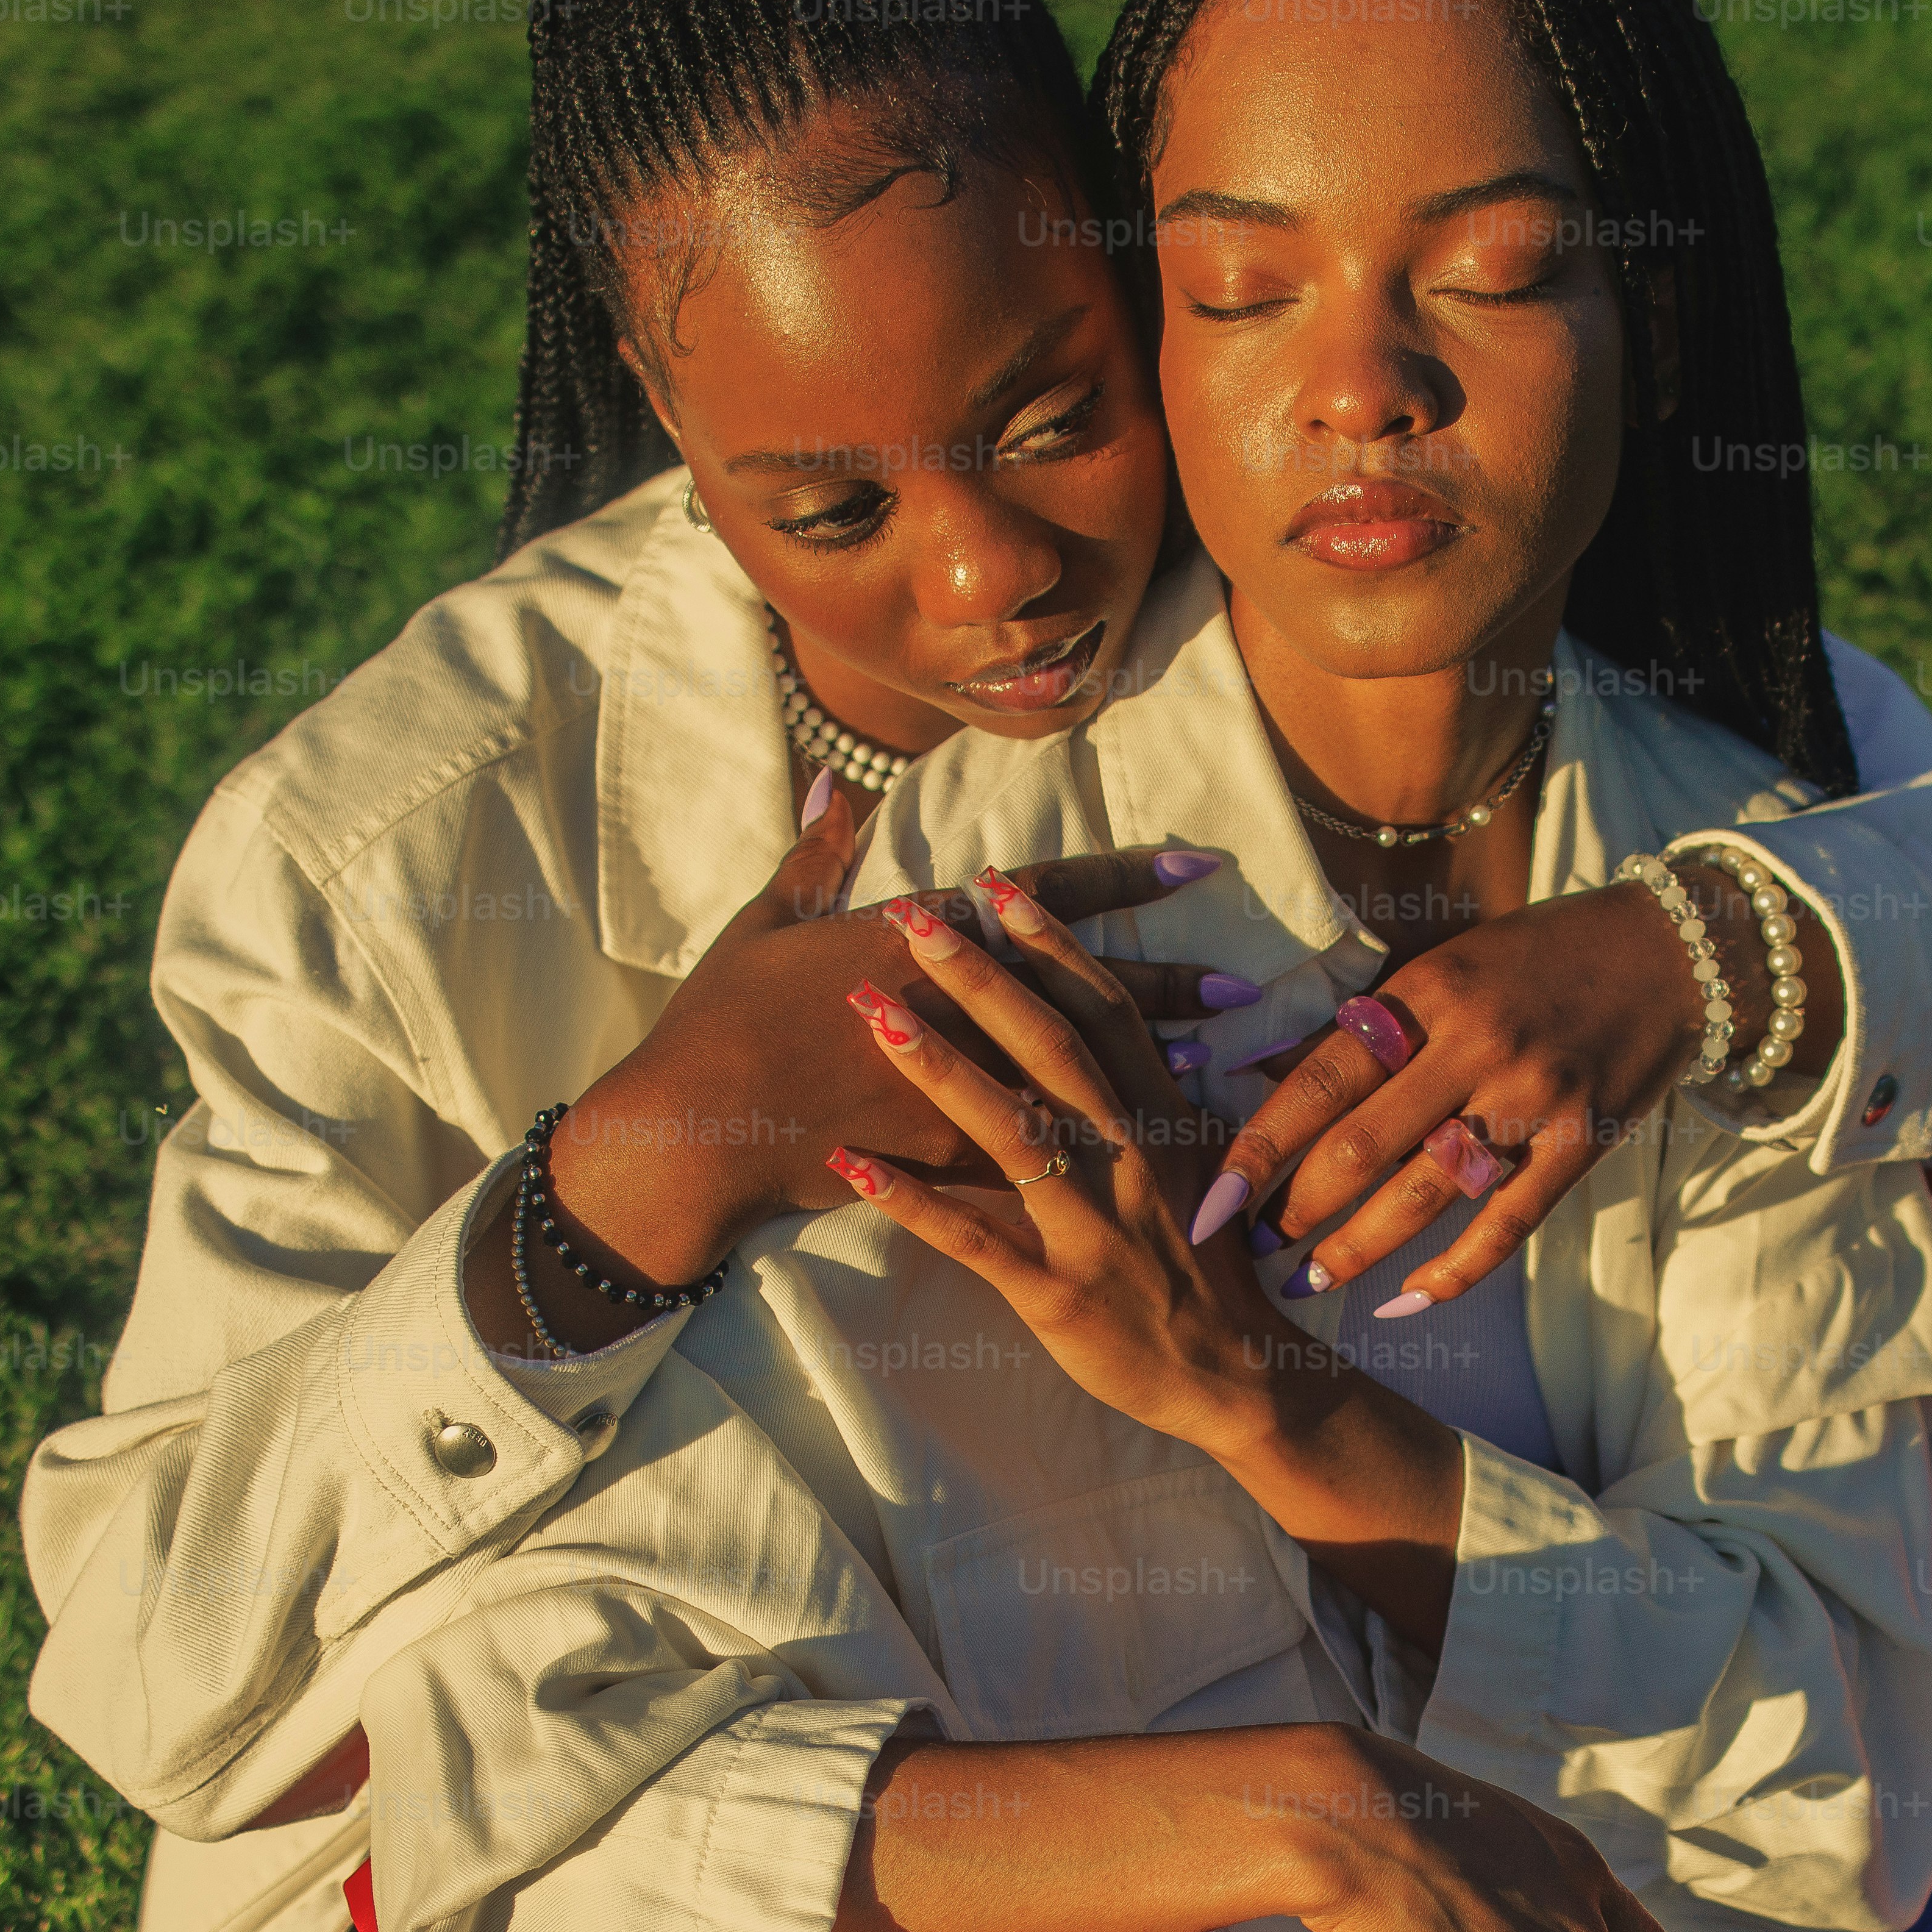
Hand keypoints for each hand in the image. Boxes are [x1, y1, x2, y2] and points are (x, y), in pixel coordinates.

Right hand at [470, 794, 1233, 1356]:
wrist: (693, 1129)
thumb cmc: (721, 1020)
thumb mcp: (766, 921)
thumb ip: (818, 851)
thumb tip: (844, 780)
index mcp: (919, 937)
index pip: (1043, 898)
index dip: (1123, 882)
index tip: (1197, 868)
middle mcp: (956, 1006)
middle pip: (1081, 989)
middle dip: (1163, 985)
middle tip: (1237, 983)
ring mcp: (957, 1082)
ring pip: (1075, 1070)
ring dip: (1150, 1066)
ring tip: (1214, 1067)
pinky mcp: (943, 1151)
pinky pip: (1036, 1146)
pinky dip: (1095, 1142)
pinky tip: (1149, 1150)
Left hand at [824, 875, 1477, 1645]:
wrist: (1241, 1377)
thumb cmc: (1211, 1263)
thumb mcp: (1208, 1162)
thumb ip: (1170, 1096)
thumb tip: (1160, 1026)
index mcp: (1161, 1119)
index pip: (1105, 1011)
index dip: (1052, 946)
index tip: (997, 887)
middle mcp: (1130, 1159)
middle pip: (1050, 1049)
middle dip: (981, 977)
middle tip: (914, 915)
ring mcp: (1093, 1225)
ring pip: (1012, 1132)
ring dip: (939, 1068)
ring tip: (870, 1013)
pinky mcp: (1057, 1291)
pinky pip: (976, 1238)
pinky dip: (912, 1202)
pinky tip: (851, 1165)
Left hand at [1207, 866, 1837, 1313]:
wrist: (1668, 954)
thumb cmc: (1534, 956)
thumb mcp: (1440, 964)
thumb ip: (1361, 1021)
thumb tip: (1254, 1068)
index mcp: (1427, 994)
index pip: (1319, 1079)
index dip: (1257, 1147)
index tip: (1211, 1200)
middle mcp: (1475, 1045)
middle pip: (1362, 1148)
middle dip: (1293, 1210)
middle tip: (1249, 1248)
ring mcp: (1532, 1099)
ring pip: (1424, 1197)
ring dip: (1354, 1251)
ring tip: (1306, 1282)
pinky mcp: (1580, 1143)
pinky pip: (1505, 1225)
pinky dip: (1451, 1273)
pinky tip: (1405, 1303)